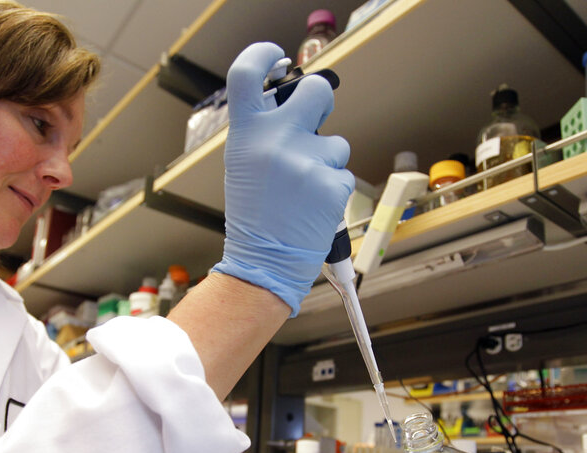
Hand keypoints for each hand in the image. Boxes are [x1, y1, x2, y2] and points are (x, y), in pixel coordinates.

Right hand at [212, 42, 354, 316]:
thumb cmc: (254, 218)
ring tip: (304, 192)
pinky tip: (314, 208)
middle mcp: (276, 140)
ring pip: (336, 143)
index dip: (263, 55)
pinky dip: (332, 190)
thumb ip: (263, 132)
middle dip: (322, 101)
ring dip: (326, 163)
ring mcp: (307, 161)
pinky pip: (342, 174)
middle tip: (315, 119)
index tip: (274, 56)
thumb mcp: (244, 164)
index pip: (247, 74)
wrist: (263, 264)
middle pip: (316, 91)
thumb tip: (292, 108)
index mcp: (246, 134)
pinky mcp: (332, 184)